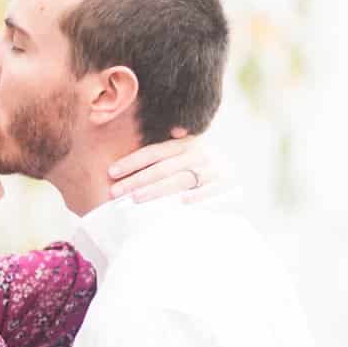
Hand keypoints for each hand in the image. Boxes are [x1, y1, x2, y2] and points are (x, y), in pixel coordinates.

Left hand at [108, 129, 230, 204]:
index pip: (154, 152)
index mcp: (185, 144)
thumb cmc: (199, 171)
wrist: (236, 180)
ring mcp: (212, 169)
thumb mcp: (184, 157)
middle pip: (162, 168)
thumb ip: (163, 157)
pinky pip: (208, 191)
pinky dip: (196, 196)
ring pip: (180, 179)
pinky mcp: (225, 184)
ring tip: (136, 198)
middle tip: (115, 191)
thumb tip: (124, 168)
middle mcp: (198, 154)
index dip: (132, 161)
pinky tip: (181, 203)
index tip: (112, 172)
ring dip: (156, 189)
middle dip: (136, 179)